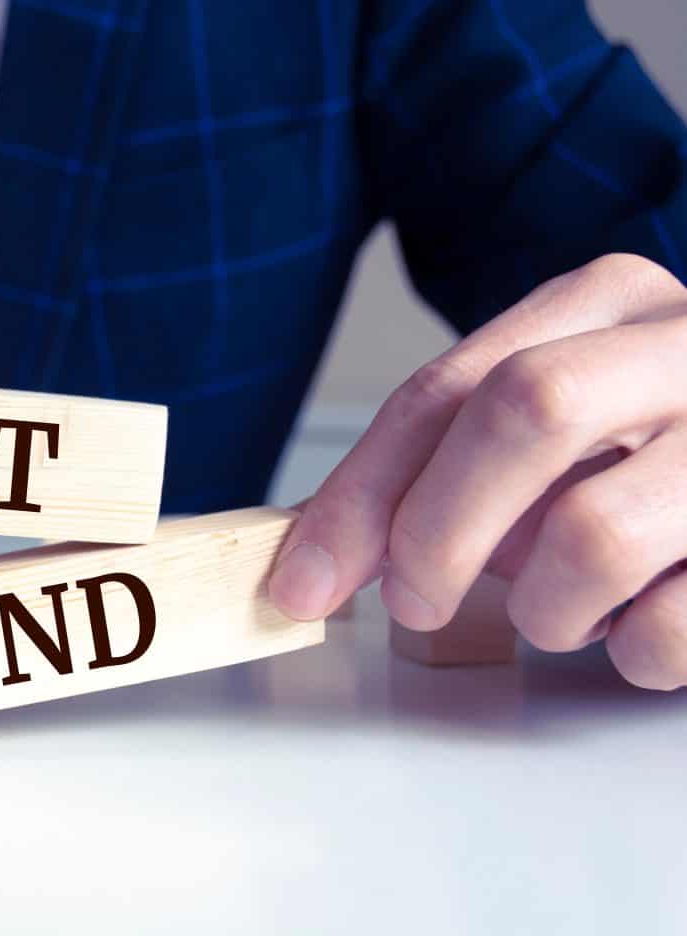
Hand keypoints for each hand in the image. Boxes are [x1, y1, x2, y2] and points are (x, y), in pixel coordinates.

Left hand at [269, 254, 686, 689]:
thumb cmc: (663, 447)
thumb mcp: (564, 418)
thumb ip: (457, 457)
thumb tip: (325, 547)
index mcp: (610, 302)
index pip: (448, 389)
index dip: (360, 492)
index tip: (305, 578)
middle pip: (523, 412)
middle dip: (438, 530)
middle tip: (412, 603)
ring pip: (595, 533)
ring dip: (548, 608)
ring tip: (570, 607)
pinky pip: (672, 628)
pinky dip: (634, 652)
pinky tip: (651, 616)